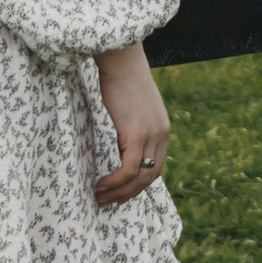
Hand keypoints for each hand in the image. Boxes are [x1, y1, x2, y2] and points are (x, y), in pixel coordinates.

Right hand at [92, 42, 169, 206]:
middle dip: (128, 195)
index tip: (119, 193)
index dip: (138, 185)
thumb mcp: (133, 107)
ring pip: (139, 177)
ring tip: (99, 197)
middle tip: (106, 202)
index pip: (156, 168)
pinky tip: (100, 184)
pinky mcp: (137, 134)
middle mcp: (161, 135)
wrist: (121, 60)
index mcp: (162, 130)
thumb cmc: (120, 79)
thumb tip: (120, 140)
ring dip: (119, 192)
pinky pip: (128, 169)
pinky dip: (116, 182)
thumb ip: (133, 125)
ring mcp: (151, 135)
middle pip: (150, 178)